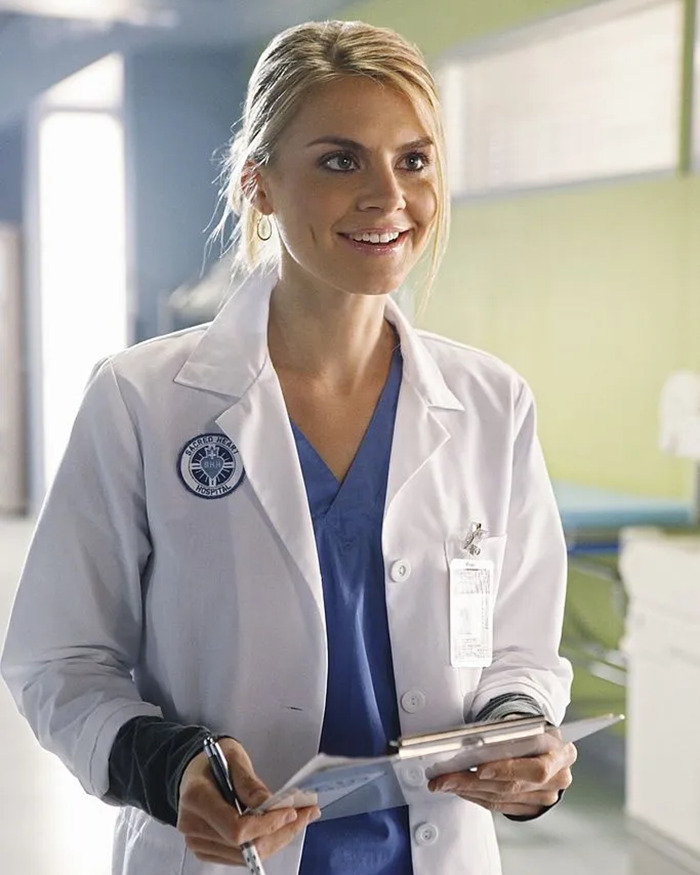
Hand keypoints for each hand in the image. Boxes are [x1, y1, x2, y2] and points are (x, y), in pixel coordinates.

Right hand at [177, 737, 319, 865]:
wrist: (193, 770)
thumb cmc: (213, 758)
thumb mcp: (233, 757)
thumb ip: (249, 783)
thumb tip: (269, 805)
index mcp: (196, 798)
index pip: (236, 828)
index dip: (266, 825)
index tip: (290, 811)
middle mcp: (192, 826)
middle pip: (244, 847)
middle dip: (280, 833)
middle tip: (307, 814)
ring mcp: (198, 842)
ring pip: (246, 856)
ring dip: (277, 839)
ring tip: (300, 819)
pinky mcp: (206, 850)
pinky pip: (241, 856)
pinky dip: (265, 843)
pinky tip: (281, 827)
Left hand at [428, 740, 576, 817]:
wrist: (549, 749)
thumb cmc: (534, 733)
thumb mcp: (529, 725)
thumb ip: (511, 732)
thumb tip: (477, 742)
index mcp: (561, 753)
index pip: (536, 767)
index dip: (507, 770)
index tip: (480, 769)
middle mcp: (558, 778)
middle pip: (513, 785)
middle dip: (474, 782)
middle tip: (446, 778)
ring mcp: (547, 797)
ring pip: (502, 797)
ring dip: (469, 791)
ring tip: (445, 782)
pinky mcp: (533, 808)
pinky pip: (500, 806)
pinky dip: (477, 797)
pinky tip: (460, 789)